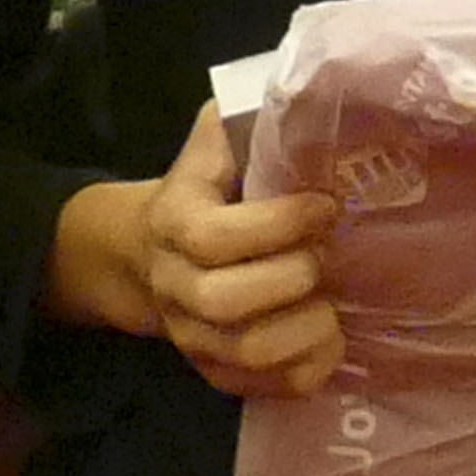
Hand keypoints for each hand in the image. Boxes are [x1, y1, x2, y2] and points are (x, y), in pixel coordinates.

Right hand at [46, 110, 341, 399]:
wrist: (144, 254)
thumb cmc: (204, 188)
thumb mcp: (213, 142)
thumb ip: (247, 118)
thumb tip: (305, 87)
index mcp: (172, 221)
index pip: (217, 236)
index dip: (279, 224)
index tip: (326, 206)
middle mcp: (174, 286)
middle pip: (227, 301)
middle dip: (293, 276)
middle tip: (325, 253)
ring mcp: (192, 336)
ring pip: (249, 352)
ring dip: (307, 327)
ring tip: (331, 297)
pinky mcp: (216, 372)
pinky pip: (268, 388)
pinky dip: (311, 366)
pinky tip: (331, 333)